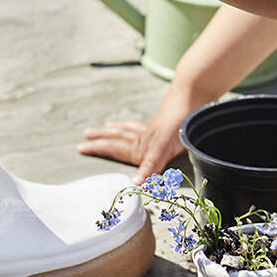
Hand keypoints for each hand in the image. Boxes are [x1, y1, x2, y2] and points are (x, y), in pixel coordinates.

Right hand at [79, 87, 202, 182]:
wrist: (194, 92)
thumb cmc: (180, 118)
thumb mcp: (165, 147)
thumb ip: (150, 166)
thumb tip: (135, 183)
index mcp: (143, 144)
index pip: (115, 148)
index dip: (99, 149)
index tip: (81, 148)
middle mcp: (145, 136)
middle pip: (118, 136)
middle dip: (102, 138)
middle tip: (85, 136)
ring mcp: (155, 129)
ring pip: (129, 129)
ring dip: (117, 129)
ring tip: (108, 126)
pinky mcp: (166, 124)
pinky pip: (144, 126)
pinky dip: (136, 126)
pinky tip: (142, 127)